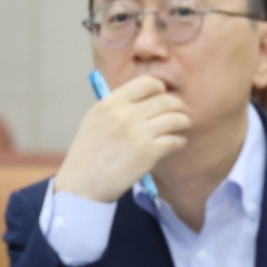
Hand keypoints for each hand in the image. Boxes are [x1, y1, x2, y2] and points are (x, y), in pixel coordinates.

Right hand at [54, 75, 189, 202]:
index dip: (160, 88)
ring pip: (174, 119)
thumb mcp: (95, 119)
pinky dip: (180, 141)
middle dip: (178, 105)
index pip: (146, 83)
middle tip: (181, 111)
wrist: (83, 183)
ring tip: (183, 125)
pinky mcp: (149, 152)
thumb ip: (117, 106)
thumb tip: (144, 98)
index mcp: (111, 103)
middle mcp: (126, 115)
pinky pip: (174, 140)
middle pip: (165, 100)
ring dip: (183, 121)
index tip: (163, 95)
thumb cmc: (88, 152)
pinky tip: (178, 142)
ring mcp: (139, 133)